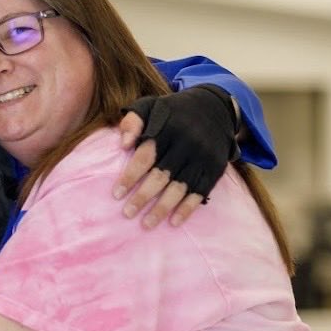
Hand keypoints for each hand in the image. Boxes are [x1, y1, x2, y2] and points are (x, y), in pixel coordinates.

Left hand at [115, 85, 239, 227]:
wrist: (215, 107)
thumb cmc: (172, 112)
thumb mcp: (150, 106)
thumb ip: (132, 121)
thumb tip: (123, 145)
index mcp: (167, 129)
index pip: (145, 157)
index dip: (130, 177)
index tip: (116, 194)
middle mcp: (186, 144)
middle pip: (161, 176)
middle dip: (142, 197)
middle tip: (127, 213)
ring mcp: (202, 157)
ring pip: (179, 187)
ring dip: (162, 208)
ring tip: (146, 224)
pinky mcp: (214, 168)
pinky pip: (200, 192)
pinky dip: (187, 208)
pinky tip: (174, 222)